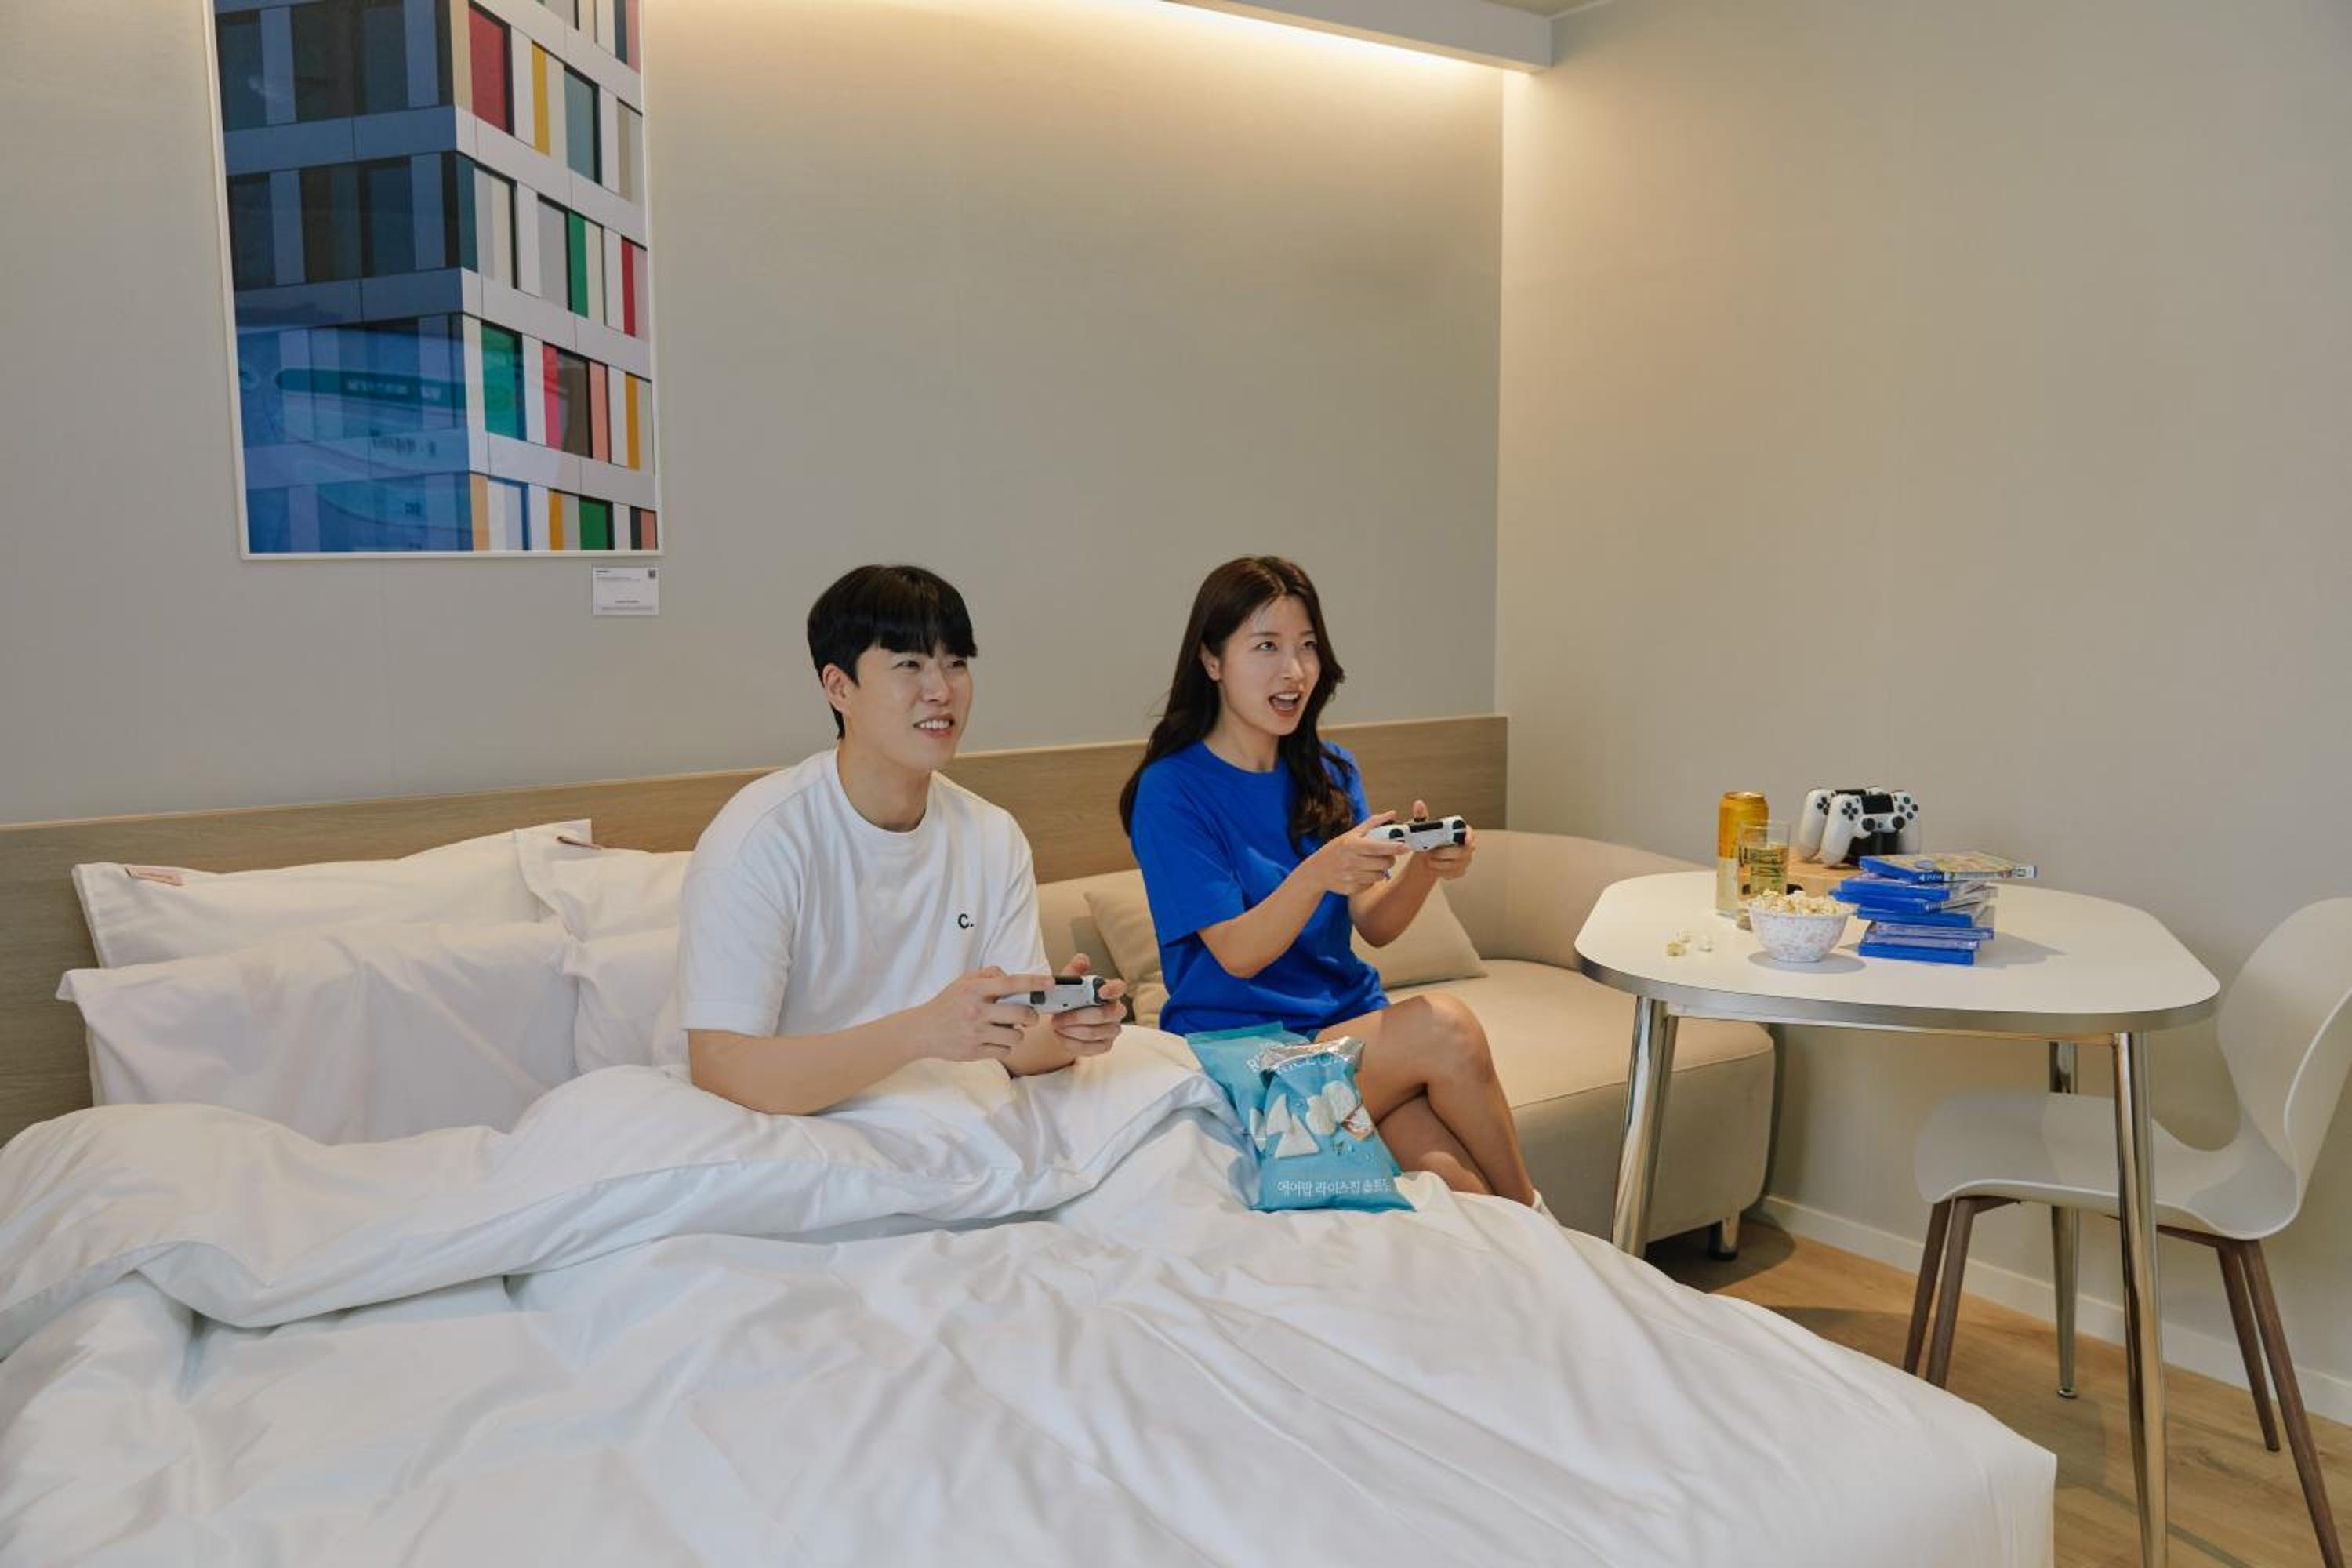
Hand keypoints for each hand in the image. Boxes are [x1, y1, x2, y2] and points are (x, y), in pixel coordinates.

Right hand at [912, 967, 1046, 1062]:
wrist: (922, 1031)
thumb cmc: (947, 1005)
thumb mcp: (963, 982)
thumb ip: (989, 975)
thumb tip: (1011, 978)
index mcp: (975, 990)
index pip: (1010, 983)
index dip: (1034, 982)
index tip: (1050, 983)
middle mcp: (977, 1011)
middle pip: (1021, 1013)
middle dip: (1032, 1016)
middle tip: (1029, 1016)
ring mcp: (976, 1033)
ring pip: (1016, 1036)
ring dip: (1017, 1034)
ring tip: (1007, 1030)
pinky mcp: (975, 1052)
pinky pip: (1005, 1051)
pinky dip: (1006, 1046)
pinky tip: (997, 1040)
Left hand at [1047, 953, 1125, 1056]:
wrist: (1064, 1020)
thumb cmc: (1070, 999)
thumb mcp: (1069, 983)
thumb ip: (1074, 971)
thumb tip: (1081, 959)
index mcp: (1110, 991)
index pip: (1119, 988)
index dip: (1112, 990)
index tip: (1100, 991)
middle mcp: (1116, 1011)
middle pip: (1104, 1015)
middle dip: (1077, 1017)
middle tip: (1057, 1017)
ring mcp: (1113, 1030)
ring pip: (1095, 1033)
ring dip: (1072, 1031)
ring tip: (1056, 1026)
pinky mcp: (1105, 1045)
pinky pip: (1091, 1048)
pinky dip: (1072, 1043)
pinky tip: (1061, 1037)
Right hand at [1297, 811, 1410, 896]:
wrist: (1317, 871)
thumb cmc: (1337, 849)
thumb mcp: (1352, 834)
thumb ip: (1374, 823)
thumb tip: (1393, 814)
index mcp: (1352, 845)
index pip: (1377, 847)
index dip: (1393, 847)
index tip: (1406, 846)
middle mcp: (1351, 861)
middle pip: (1384, 863)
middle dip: (1390, 859)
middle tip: (1386, 855)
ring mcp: (1351, 877)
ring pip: (1380, 876)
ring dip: (1380, 870)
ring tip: (1371, 864)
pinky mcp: (1351, 889)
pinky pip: (1371, 885)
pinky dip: (1370, 879)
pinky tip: (1361, 873)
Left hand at [1408, 797, 1476, 881]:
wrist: (1426, 854)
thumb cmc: (1429, 837)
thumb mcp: (1424, 826)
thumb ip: (1422, 816)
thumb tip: (1418, 804)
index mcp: (1462, 831)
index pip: (1470, 833)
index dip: (1469, 837)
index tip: (1465, 840)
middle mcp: (1467, 846)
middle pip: (1461, 852)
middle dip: (1443, 854)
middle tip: (1429, 852)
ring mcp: (1465, 859)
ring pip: (1454, 865)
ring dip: (1438, 863)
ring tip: (1428, 859)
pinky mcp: (1460, 871)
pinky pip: (1451, 874)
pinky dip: (1439, 871)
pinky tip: (1433, 865)